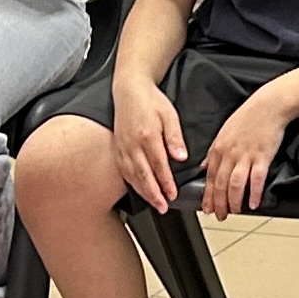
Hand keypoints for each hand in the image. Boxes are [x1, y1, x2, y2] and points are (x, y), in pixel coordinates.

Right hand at [114, 84, 188, 212]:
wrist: (129, 90)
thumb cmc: (151, 101)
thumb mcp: (169, 116)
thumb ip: (175, 138)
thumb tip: (181, 157)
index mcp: (148, 136)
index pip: (159, 165)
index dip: (166, 183)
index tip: (173, 194)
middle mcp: (132, 145)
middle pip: (144, 175)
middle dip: (154, 194)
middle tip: (163, 207)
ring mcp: (123, 147)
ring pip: (132, 176)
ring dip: (143, 192)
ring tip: (154, 203)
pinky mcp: (118, 148)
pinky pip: (124, 170)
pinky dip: (132, 183)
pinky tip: (139, 189)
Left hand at [203, 90, 293, 218]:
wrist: (269, 105)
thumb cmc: (248, 117)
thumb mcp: (224, 132)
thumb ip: (213, 152)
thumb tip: (203, 166)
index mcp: (218, 148)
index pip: (209, 177)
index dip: (208, 196)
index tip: (207, 208)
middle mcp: (229, 153)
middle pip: (220, 184)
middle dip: (218, 203)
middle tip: (220, 216)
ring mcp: (245, 155)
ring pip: (234, 184)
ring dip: (233, 202)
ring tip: (235, 212)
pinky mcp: (262, 156)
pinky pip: (256, 179)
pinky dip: (253, 193)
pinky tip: (253, 204)